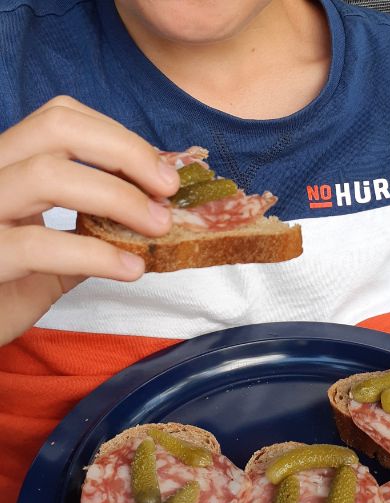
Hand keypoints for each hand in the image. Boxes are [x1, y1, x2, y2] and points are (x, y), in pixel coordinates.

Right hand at [0, 96, 179, 345]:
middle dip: (125, 153)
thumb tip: (153, 216)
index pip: (61, 120)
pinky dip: (96, 254)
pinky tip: (130, 268)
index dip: (119, 138)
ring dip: (119, 197)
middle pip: (57, 128)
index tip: (162, 172)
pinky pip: (39, 245)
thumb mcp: (54, 255)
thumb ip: (90, 230)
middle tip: (168, 189)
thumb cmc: (5, 290)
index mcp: (7, 167)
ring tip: (158, 226)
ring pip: (48, 175)